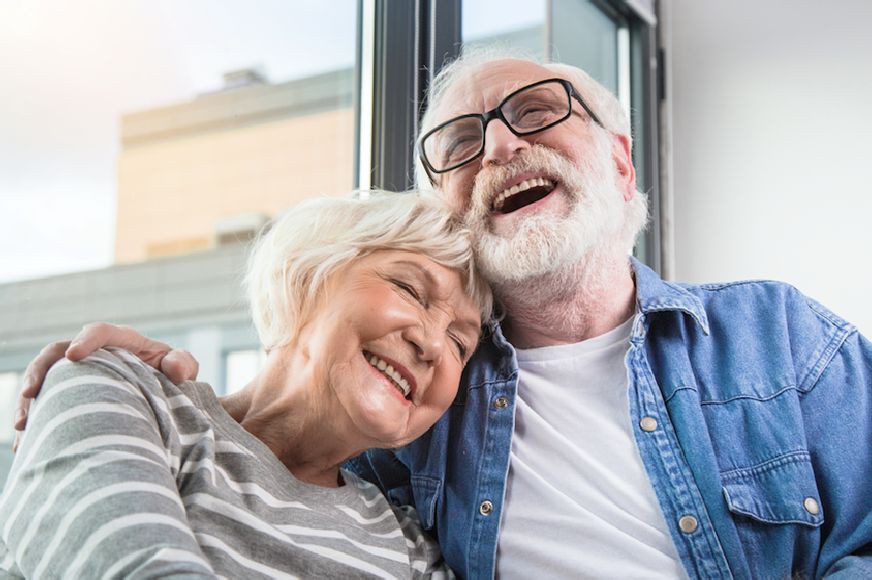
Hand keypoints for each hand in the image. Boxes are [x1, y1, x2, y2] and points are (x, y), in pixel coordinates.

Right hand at [13, 322, 198, 450]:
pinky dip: (36, 424)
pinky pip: (47, 407)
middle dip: (40, 372)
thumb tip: (175, 370)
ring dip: (29, 403)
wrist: (165, 396)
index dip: (87, 340)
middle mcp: (94, 354)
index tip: (75, 355)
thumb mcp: (183, 368)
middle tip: (30, 395)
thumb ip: (183, 364)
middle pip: (57, 353)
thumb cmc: (173, 377)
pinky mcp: (71, 397)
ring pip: (45, 382)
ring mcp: (79, 375)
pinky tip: (27, 448)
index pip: (101, 331)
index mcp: (123, 342)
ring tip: (22, 428)